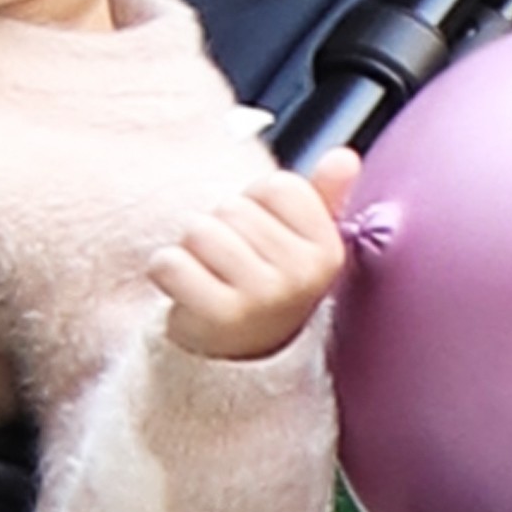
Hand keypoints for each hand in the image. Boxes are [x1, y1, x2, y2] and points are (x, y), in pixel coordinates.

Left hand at [150, 150, 359, 364]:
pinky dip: (166, 270)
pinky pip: (172, 263)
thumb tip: (344, 157)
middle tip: (231, 266)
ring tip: (208, 275)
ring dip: (190, 249)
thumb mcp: (302, 243)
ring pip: (199, 231)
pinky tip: (185, 289)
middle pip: (232, 208)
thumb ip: (323, 196)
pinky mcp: (219, 316)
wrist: (241, 354)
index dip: (257, 204)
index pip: (277, 186)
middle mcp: (301, 275)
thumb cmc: (269, 284)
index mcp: (327, 251)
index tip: (261, 238)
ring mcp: (263, 297)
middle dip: (221, 228)